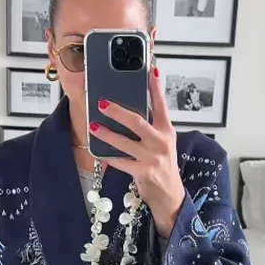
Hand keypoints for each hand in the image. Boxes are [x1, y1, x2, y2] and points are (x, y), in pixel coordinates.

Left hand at [89, 67, 185, 237]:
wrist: (170, 195)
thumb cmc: (163, 166)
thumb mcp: (162, 144)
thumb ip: (150, 128)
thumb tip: (129, 113)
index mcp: (167, 131)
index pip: (161, 105)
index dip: (156, 87)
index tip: (152, 69)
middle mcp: (161, 142)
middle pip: (138, 121)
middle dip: (118, 111)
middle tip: (102, 103)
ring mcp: (152, 158)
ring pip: (125, 142)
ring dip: (107, 134)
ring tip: (94, 126)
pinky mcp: (143, 172)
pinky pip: (121, 161)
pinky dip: (109, 156)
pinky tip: (99, 150)